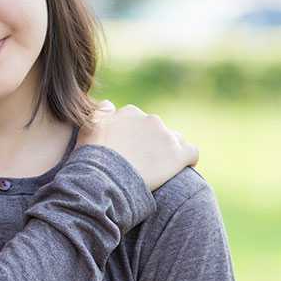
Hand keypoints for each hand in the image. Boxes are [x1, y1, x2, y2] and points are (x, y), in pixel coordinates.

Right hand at [77, 99, 198, 190]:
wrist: (105, 177)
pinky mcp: (178, 155)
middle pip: (156, 129)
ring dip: (168, 150)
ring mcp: (166, 137)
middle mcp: (150, 120)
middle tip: (142, 162)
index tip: (129, 150)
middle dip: (152, 142)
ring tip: (160, 168)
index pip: (138, 120)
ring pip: (174, 140)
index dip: (135, 136)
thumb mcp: (88, 127)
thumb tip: (109, 104)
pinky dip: (188, 160)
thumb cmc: (93, 155)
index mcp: (130, 113)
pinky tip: (182, 169)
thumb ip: (100, 112)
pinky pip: (191, 153)